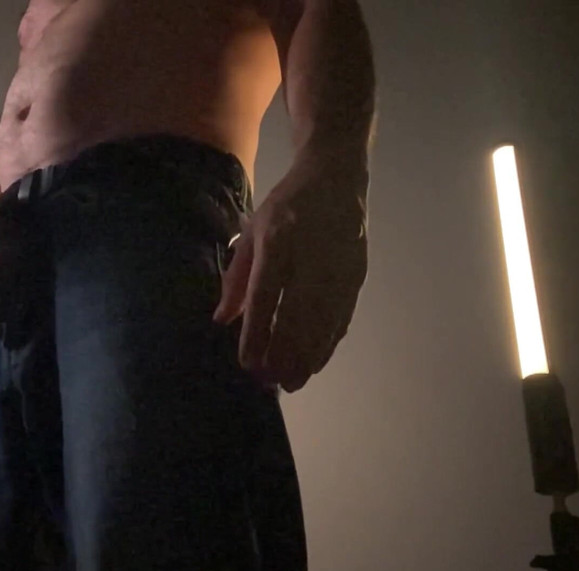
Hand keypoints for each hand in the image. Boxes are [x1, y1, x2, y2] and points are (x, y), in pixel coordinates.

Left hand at [214, 155, 368, 391]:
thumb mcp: (253, 232)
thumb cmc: (286, 206)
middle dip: (283, 355)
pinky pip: (342, 318)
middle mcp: (311, 258)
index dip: (257, 335)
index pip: (265, 299)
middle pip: (297, 317)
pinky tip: (315, 363)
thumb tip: (222, 319)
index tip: (248, 363)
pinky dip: (328, 344)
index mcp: (278, 243)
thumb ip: (237, 277)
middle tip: (270, 384)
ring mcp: (339, 268)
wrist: (337, 178)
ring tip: (291, 383)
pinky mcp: (357, 275)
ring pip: (323, 323)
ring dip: (307, 357)